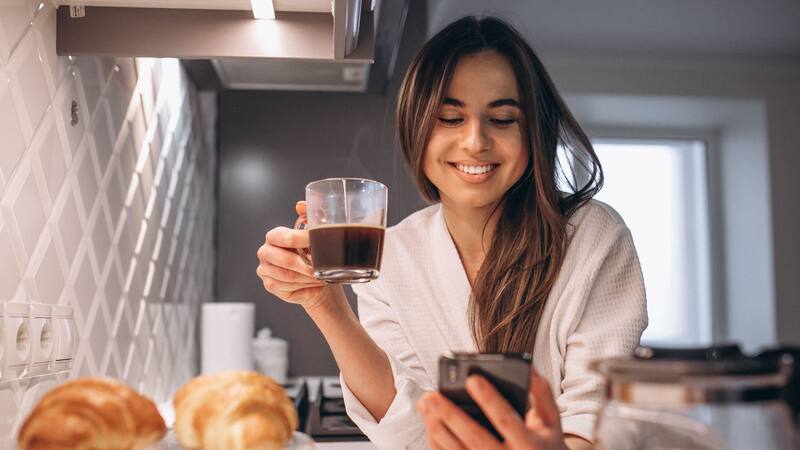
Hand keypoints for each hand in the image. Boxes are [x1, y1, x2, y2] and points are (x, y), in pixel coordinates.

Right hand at [256, 201, 337, 310]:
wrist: (313, 278)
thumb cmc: (312, 254)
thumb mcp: (313, 235)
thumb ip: (307, 217)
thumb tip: (300, 205)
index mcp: (274, 236)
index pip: (285, 237)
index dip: (303, 240)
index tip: (318, 242)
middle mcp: (265, 252)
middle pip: (287, 260)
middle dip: (308, 266)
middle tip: (322, 267)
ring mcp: (264, 269)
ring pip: (289, 276)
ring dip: (308, 278)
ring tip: (321, 276)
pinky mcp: (269, 285)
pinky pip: (287, 287)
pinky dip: (304, 287)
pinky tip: (313, 284)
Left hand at [418, 368, 576, 449]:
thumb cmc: (546, 446)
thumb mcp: (551, 421)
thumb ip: (542, 394)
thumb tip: (530, 367)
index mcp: (529, 444)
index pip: (506, 419)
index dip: (490, 399)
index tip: (472, 378)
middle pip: (475, 437)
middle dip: (451, 415)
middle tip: (432, 396)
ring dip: (438, 428)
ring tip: (426, 405)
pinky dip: (439, 442)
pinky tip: (430, 423)